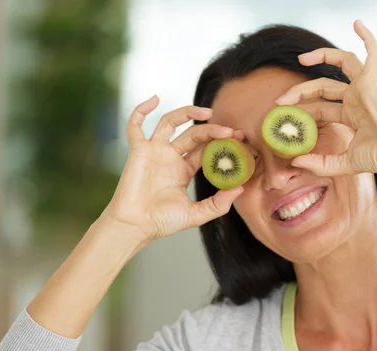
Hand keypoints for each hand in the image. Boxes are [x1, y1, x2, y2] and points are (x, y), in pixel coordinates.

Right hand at [100, 96, 243, 242]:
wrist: (135, 226)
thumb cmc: (161, 222)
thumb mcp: (197, 214)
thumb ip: (219, 204)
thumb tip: (241, 188)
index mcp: (183, 170)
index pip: (206, 149)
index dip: (221, 143)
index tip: (239, 139)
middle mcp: (170, 157)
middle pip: (193, 134)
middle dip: (213, 130)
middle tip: (231, 132)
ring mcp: (154, 152)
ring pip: (170, 122)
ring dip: (188, 113)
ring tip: (208, 112)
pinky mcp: (138, 150)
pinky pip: (135, 125)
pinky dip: (141, 110)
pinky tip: (155, 99)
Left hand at [276, 19, 376, 174]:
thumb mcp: (344, 163)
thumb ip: (320, 164)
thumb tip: (295, 162)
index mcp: (351, 115)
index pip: (321, 108)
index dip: (302, 111)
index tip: (283, 116)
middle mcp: (356, 98)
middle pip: (322, 86)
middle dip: (300, 91)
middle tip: (281, 100)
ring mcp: (365, 87)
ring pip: (342, 63)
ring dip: (322, 55)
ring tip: (302, 58)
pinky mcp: (373, 80)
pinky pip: (372, 53)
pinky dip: (367, 37)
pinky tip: (358, 23)